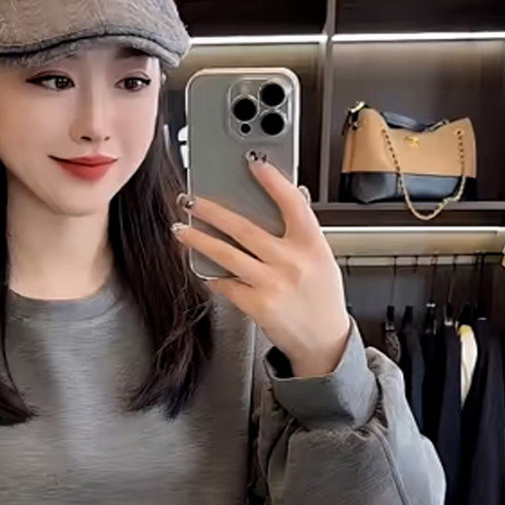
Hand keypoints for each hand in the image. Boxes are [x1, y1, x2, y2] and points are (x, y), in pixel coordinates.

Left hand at [173, 155, 350, 378]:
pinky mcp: (257, 305)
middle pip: (244, 228)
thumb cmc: (321, 298)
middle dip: (212, 211)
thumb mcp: (322, 258)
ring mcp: (272, 284)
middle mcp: (291, 261)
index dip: (272, 181)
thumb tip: (289, 196)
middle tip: (192, 200)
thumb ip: (302, 230)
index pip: (291, 203)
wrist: (323, 341)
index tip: (252, 164)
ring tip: (182, 230)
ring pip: (227, 254)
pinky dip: (213, 276)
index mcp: (311, 244)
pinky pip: (226, 284)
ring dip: (199, 240)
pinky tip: (202, 268)